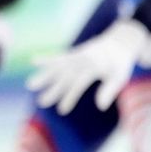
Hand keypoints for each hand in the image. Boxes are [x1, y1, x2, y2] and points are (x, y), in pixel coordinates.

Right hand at [26, 18, 148, 114]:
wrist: (120, 41)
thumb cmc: (120, 63)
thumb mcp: (119, 77)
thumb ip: (109, 91)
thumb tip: (100, 107)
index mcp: (94, 66)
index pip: (79, 84)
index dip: (70, 97)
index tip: (62, 110)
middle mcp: (83, 60)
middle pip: (66, 77)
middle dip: (54, 90)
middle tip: (41, 102)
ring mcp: (77, 55)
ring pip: (58, 67)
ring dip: (45, 76)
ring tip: (30, 85)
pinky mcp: (73, 54)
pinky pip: (58, 57)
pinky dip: (46, 60)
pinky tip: (33, 61)